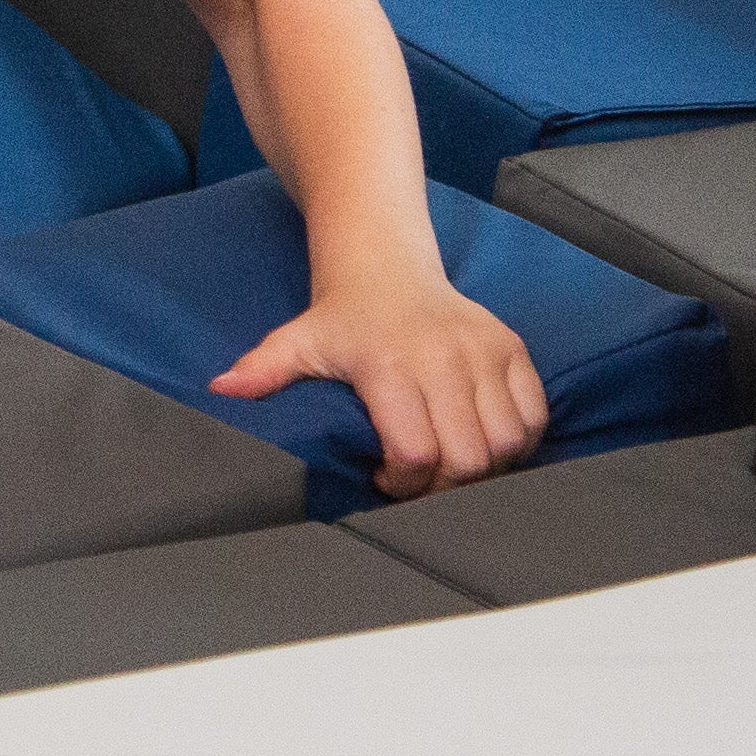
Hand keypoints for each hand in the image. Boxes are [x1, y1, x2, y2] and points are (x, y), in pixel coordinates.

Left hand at [213, 275, 548, 495]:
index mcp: (389, 364)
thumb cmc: (341, 317)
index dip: (404, 485)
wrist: (386, 266)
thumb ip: (263, 370)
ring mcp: (484, 352)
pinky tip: (483, 443)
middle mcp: (443, 357)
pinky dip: (518, 443)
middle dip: (447, 489)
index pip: (416, 452)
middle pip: (469, 459)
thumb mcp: (296, 341)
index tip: (385, 482)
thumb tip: (221, 390)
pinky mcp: (513, 350)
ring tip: (452, 467)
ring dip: (486, 471)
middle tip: (422, 486)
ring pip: (508, 444)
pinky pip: (534, 416)